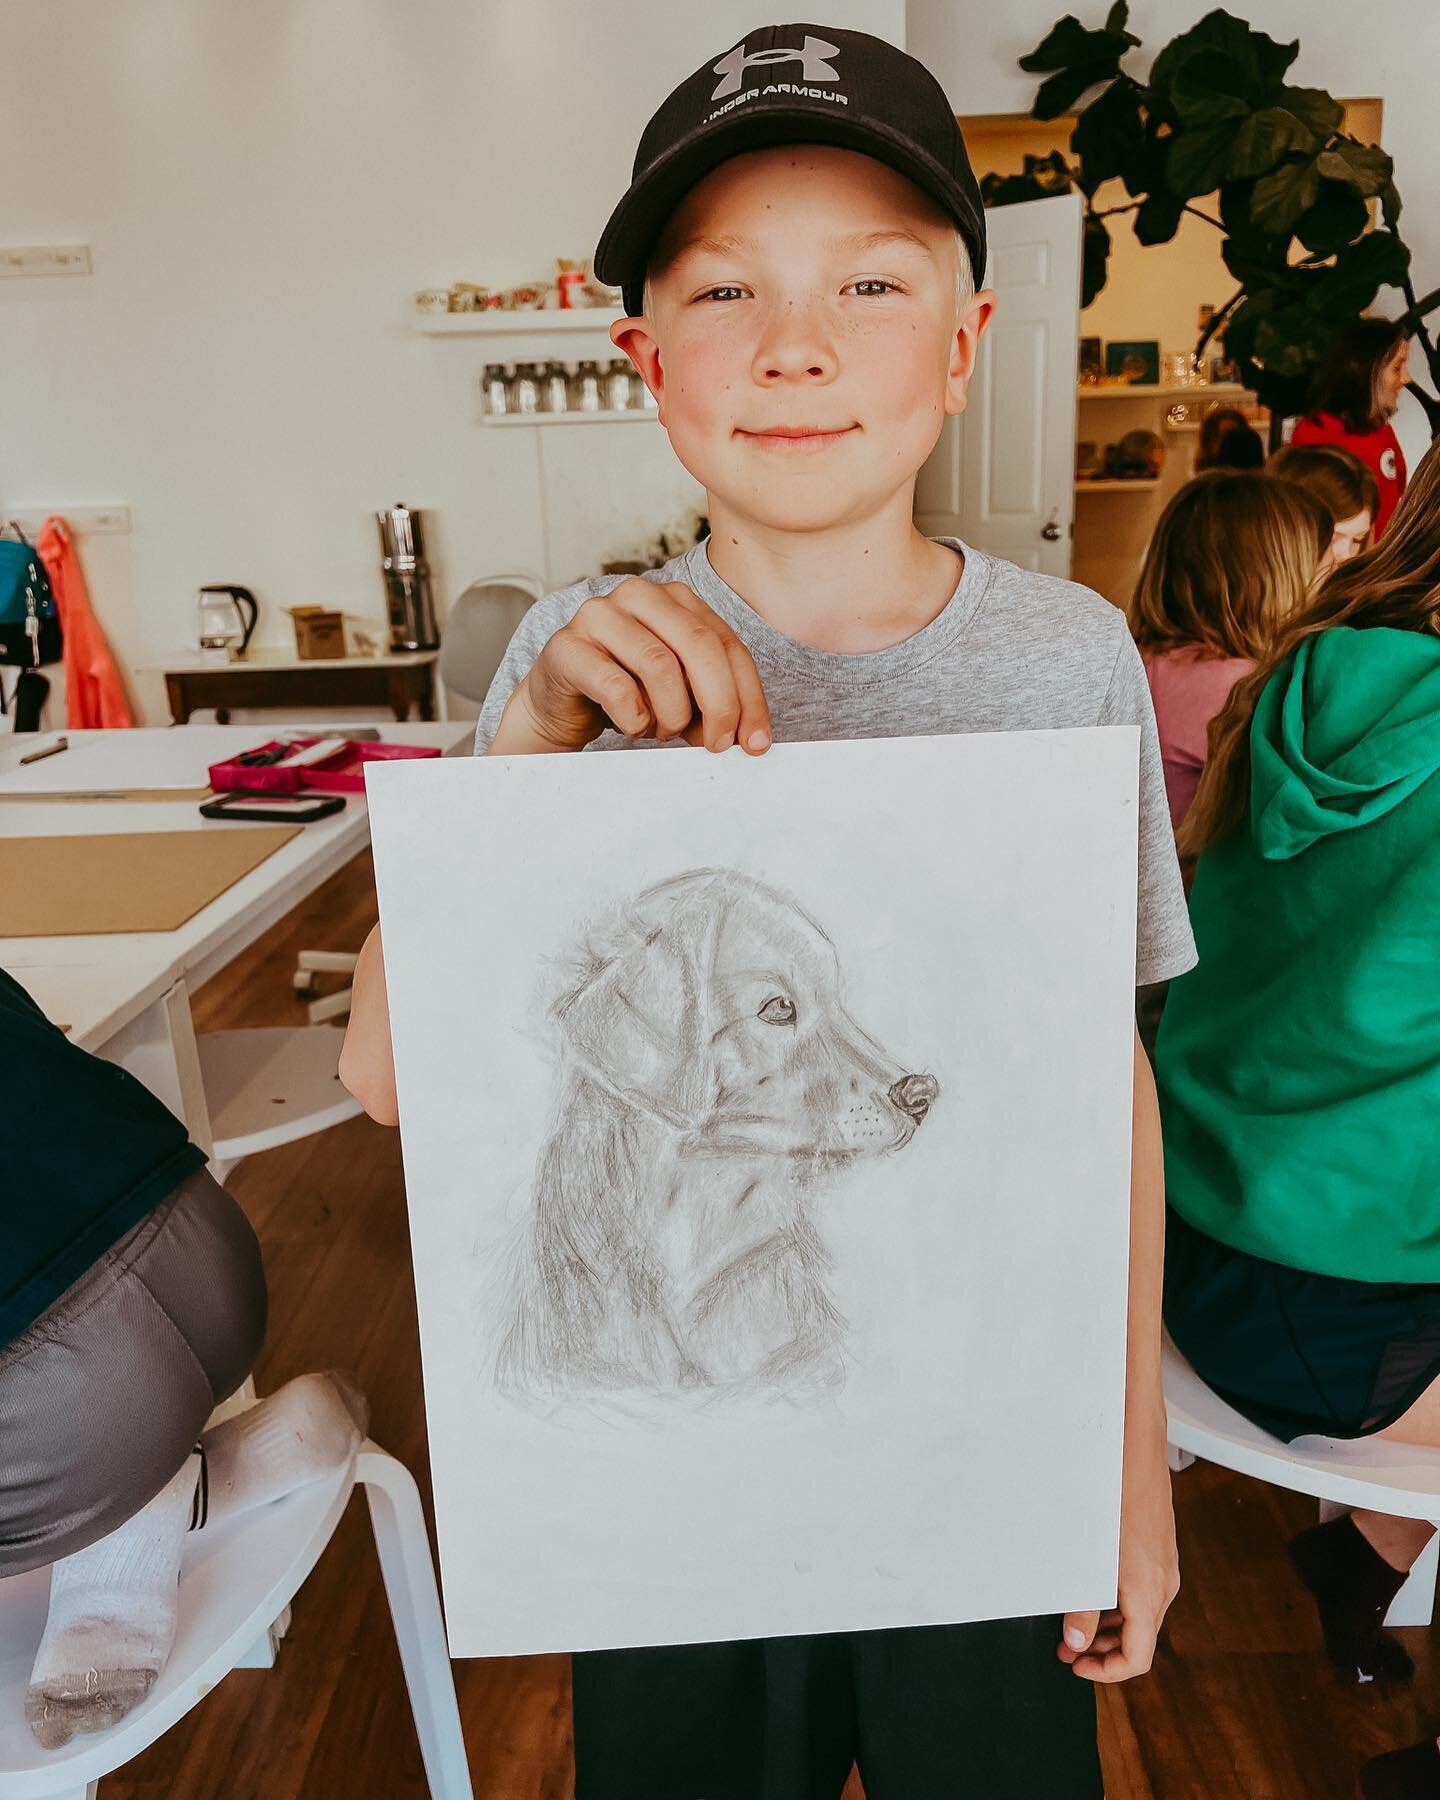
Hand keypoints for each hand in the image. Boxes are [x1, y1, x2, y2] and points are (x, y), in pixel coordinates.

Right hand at [499, 579, 771, 754]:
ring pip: (660, 665)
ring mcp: (598, 616)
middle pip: (700, 646)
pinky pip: (617, 688)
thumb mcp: (680, 691)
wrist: (559, 702)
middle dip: (719, 704)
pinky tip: (633, 725)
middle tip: (716, 745)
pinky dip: (634, 718)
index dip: (749, 698)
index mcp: (675, 599)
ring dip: (671, 714)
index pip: (728, 645)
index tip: (755, 743)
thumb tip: (749, 736)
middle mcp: (638, 595)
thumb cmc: (625, 691)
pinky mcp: (566, 647)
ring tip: (662, 730)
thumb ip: (714, 699)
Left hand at [1058, 1427, 1178, 1682]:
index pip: (1137, 1657)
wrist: (1136, 1448)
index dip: (1106, 1672)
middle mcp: (1164, 1585)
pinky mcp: (1159, 1552)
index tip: (1077, 1667)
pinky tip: (1093, 1594)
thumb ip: (1082, 1603)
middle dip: (1102, 1653)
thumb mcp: (1091, 1555)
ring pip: (1140, 1617)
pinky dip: (1118, 1606)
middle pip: (1139, 1640)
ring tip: (1074, 1628)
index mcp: (1149, 1593)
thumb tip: (1076, 1642)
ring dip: (1109, 1630)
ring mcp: (1164, 1568)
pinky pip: (1142, 1593)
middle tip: (1067, 1650)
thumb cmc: (1114, 1493)